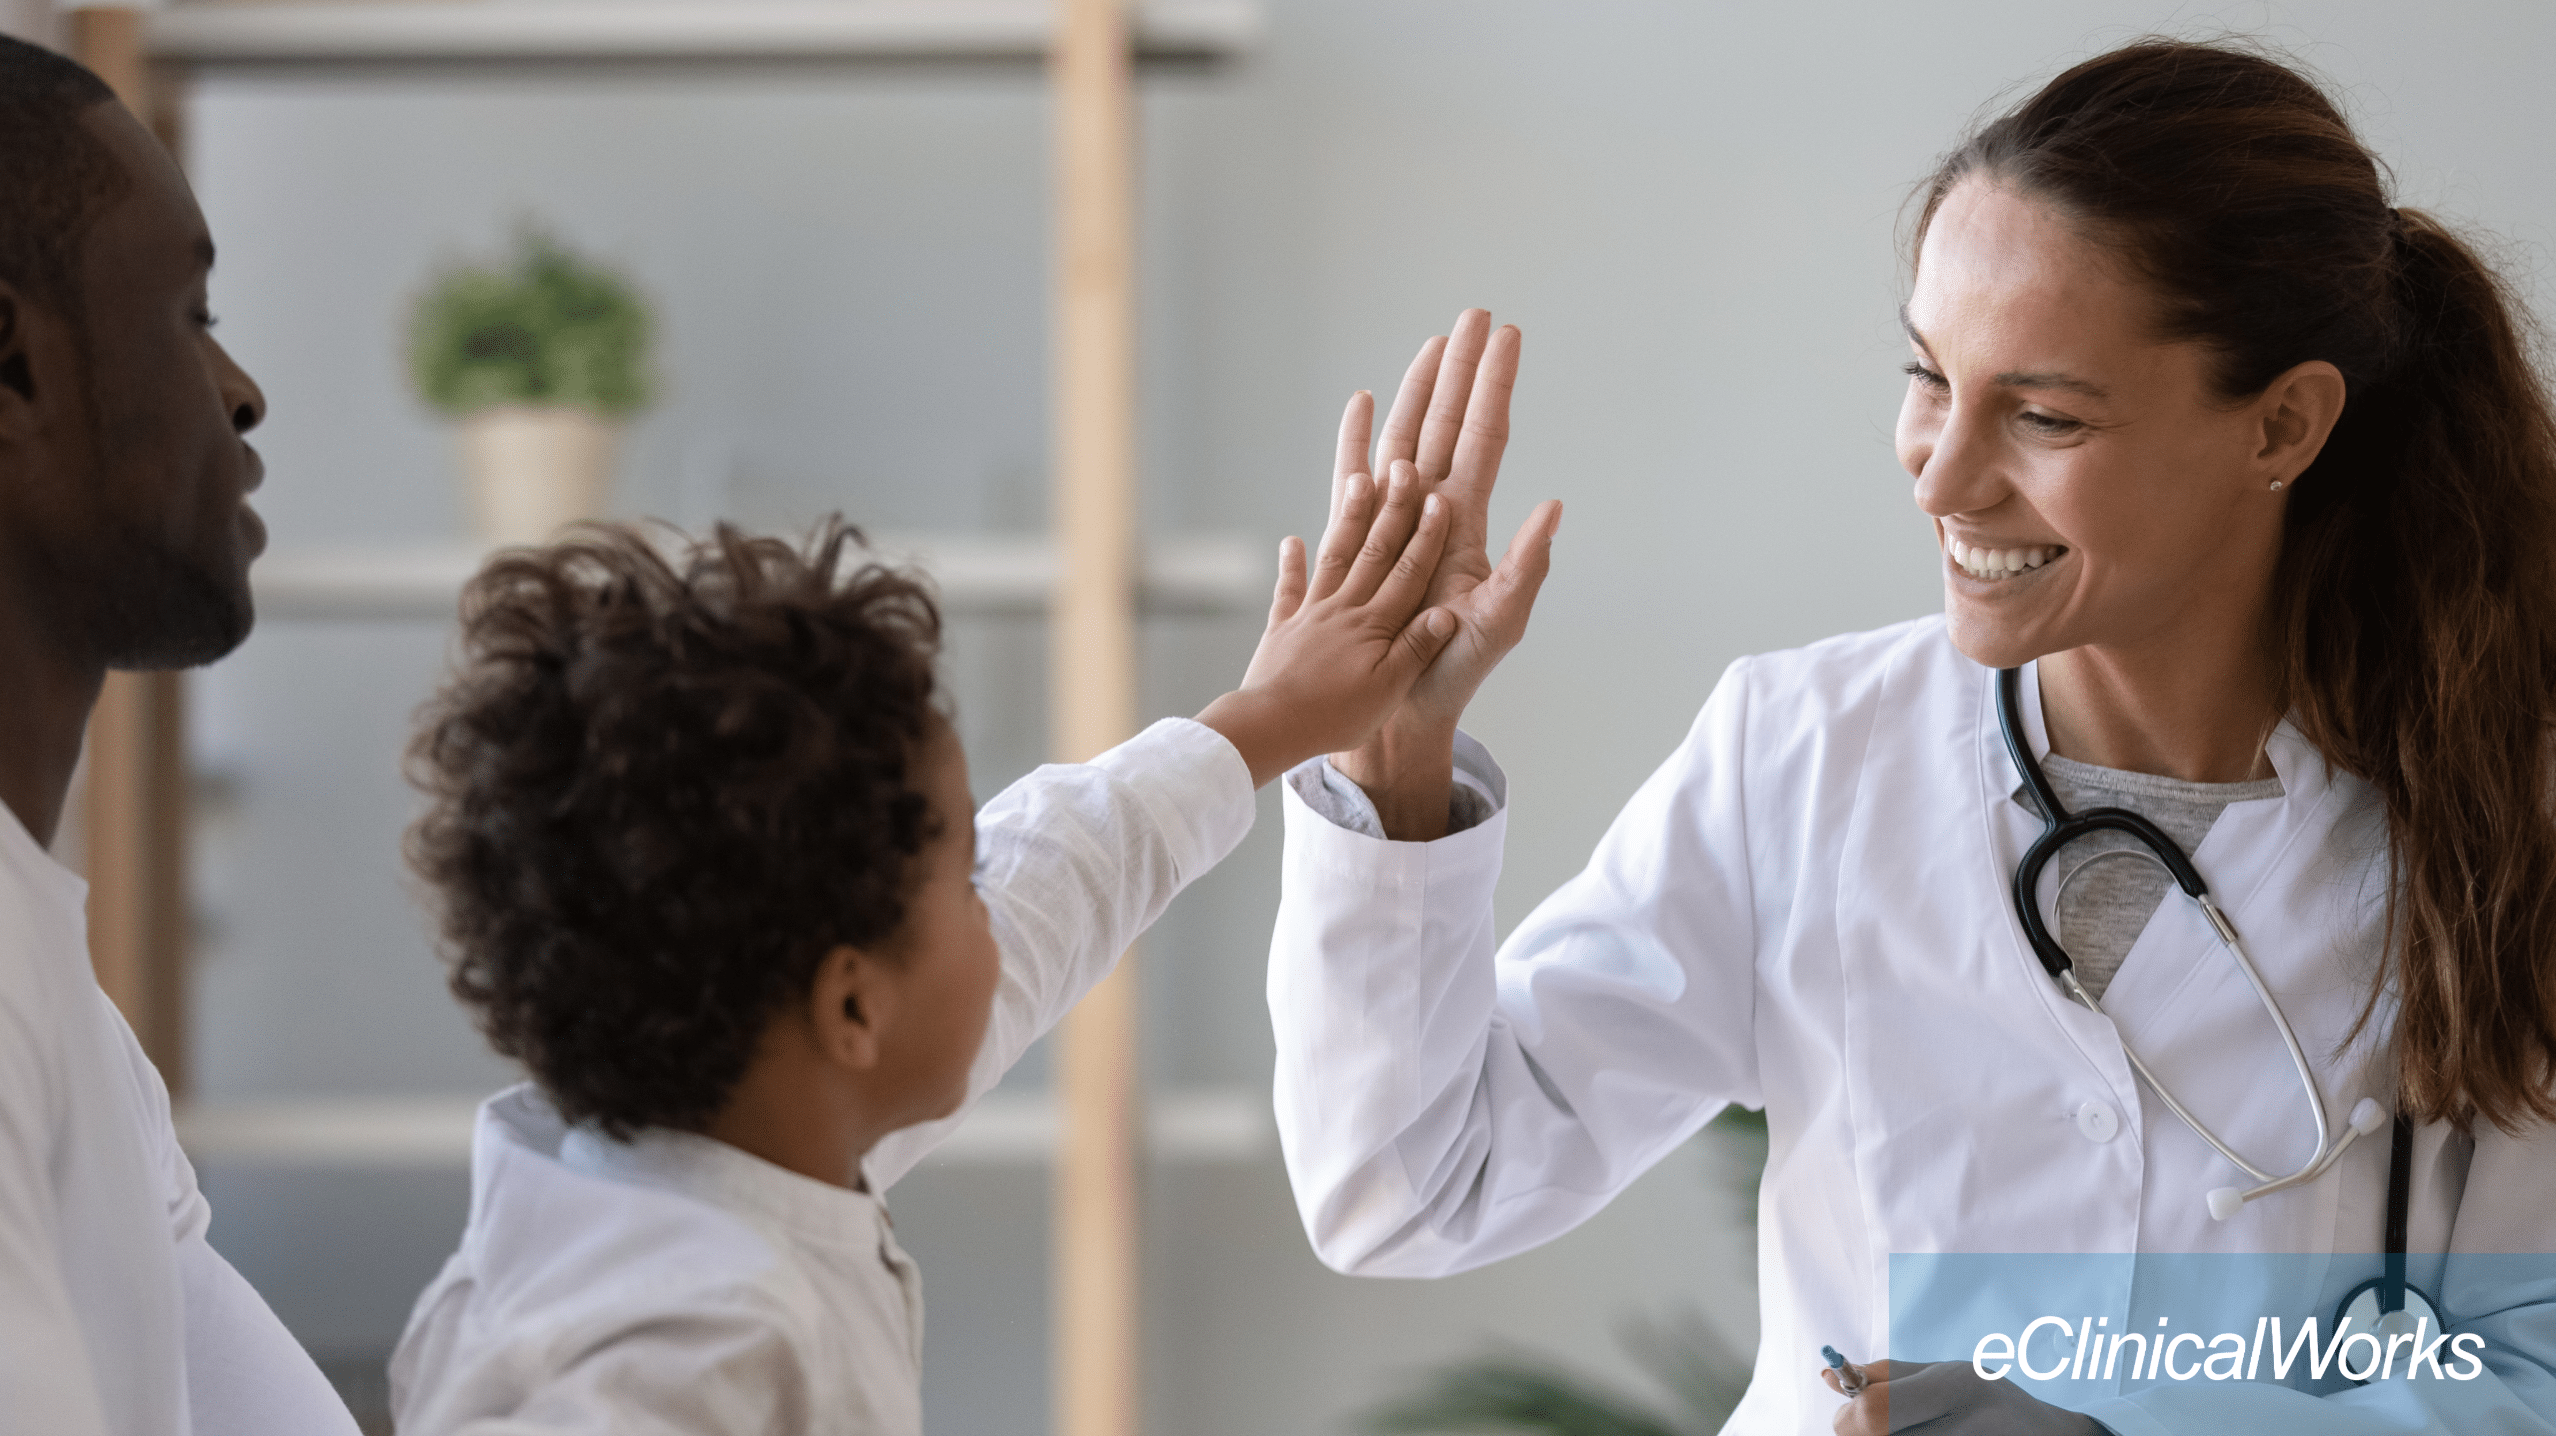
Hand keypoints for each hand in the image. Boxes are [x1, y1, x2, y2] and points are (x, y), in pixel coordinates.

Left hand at [1195, 464, 1459, 787]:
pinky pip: (1289, 590)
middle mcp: (1344, 609)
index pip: (1408, 572)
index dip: (1427, 536)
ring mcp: (1310, 614)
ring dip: (1348, 518)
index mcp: (1375, 625)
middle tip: (1404, 467)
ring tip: (1358, 478)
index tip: (1441, 500)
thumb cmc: (1335, 716)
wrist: (1272, 726)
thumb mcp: (1388, 689)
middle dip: (1393, 508)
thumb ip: (1416, 648)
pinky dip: (1291, 565)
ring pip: (1335, 557)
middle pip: (1374, 550)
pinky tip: (1291, 542)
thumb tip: (1447, 611)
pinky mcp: (1283, 629)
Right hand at [1329, 310, 1561, 837]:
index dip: (1493, 386)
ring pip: (1405, 437)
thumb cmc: (1453, 668)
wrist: (1399, 704)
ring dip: (1417, 390)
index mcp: (1466, 521)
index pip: (1484, 437)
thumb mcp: (1501, 621)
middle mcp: (1431, 510)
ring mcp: (1393, 520)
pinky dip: (1356, 438)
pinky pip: (1352, 477)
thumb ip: (1527, 566)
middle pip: (1447, 422)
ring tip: (1432, 344)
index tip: (1506, 336)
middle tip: (1473, 315)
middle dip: (1460, 369)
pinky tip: (1362, 402)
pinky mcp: (1357, 538)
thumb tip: (1555, 508)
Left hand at [1826, 1360, 2106, 1434]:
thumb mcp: (1946, 1372)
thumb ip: (1886, 1374)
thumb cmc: (1988, 1401)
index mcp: (1955, 1384)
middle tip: (1873, 1429)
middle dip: (1861, 1435)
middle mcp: (1965, 1423)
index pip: (1874, 1411)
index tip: (1848, 1414)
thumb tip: (1828, 1375)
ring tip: (1915, 1429)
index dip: (1847, 1416)